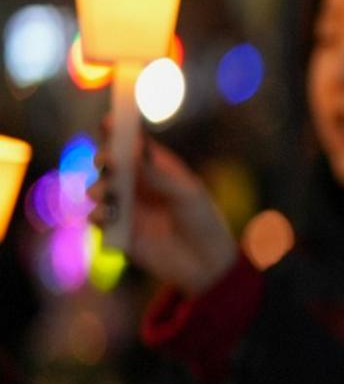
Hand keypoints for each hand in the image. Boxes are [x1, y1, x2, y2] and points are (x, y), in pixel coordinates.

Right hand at [89, 117, 236, 296]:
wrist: (206, 263)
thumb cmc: (203, 222)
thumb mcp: (186, 194)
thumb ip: (159, 175)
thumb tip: (134, 151)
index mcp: (157, 168)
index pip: (133, 144)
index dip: (118, 130)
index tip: (109, 120)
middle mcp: (137, 184)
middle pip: (110, 163)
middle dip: (104, 158)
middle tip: (107, 160)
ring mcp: (126, 207)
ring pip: (99, 190)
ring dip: (97, 188)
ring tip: (105, 193)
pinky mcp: (118, 232)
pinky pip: (98, 219)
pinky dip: (98, 215)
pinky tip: (105, 215)